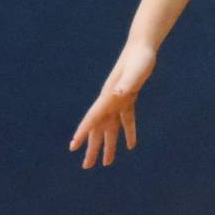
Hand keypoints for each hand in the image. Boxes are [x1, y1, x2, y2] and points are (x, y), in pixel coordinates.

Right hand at [69, 41, 156, 167]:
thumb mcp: (135, 71)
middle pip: (98, 129)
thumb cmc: (139, 58)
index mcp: (107, 97)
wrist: (142, 47)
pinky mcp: (128, 98)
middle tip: (87, 167)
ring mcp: (117, 100)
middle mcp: (109, 101)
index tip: (72, 147)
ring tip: (107, 163)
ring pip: (110, 127)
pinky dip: (128, 132)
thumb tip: (117, 93)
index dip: (81, 133)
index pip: (91, 118)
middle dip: (92, 148)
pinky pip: (126, 119)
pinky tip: (131, 145)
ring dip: (109, 144)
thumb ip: (127, 82)